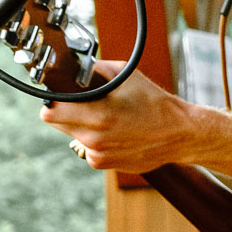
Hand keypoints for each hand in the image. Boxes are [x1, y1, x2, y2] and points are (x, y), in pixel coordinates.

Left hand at [40, 60, 206, 172]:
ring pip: (72, 135)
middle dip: (66, 112)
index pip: (50, 112)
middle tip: (87, 104)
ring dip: (82, 126)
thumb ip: (95, 69)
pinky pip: (87, 147)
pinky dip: (95, 139)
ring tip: (109, 119)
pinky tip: (116, 133)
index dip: (55, 101)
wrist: (181, 134)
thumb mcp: (127, 76)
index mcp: (99, 115)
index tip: (64, 96)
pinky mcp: (103, 164)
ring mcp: (98, 154)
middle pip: (56, 123)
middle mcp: (94, 139)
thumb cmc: (156, 103)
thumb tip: (72, 67)